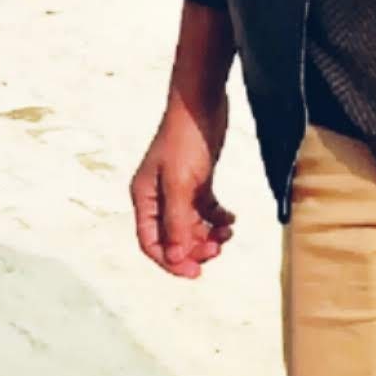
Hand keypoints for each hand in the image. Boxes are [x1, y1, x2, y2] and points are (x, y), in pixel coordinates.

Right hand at [130, 91, 235, 277]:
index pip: (151, 242)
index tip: (195, 273)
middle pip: (173, 237)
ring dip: (208, 235)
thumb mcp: (180, 184)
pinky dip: (218, 218)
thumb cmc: (185, 139)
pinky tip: (231, 218)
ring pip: (191, 225)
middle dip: (194, 248)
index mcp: (144, 198)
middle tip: (217, 250)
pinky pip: (205, 210)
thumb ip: (177, 222)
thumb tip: (176, 257)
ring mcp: (178, 188)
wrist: (202, 102)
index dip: (171, 261)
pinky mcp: (197, 180)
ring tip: (227, 233)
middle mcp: (157, 196)